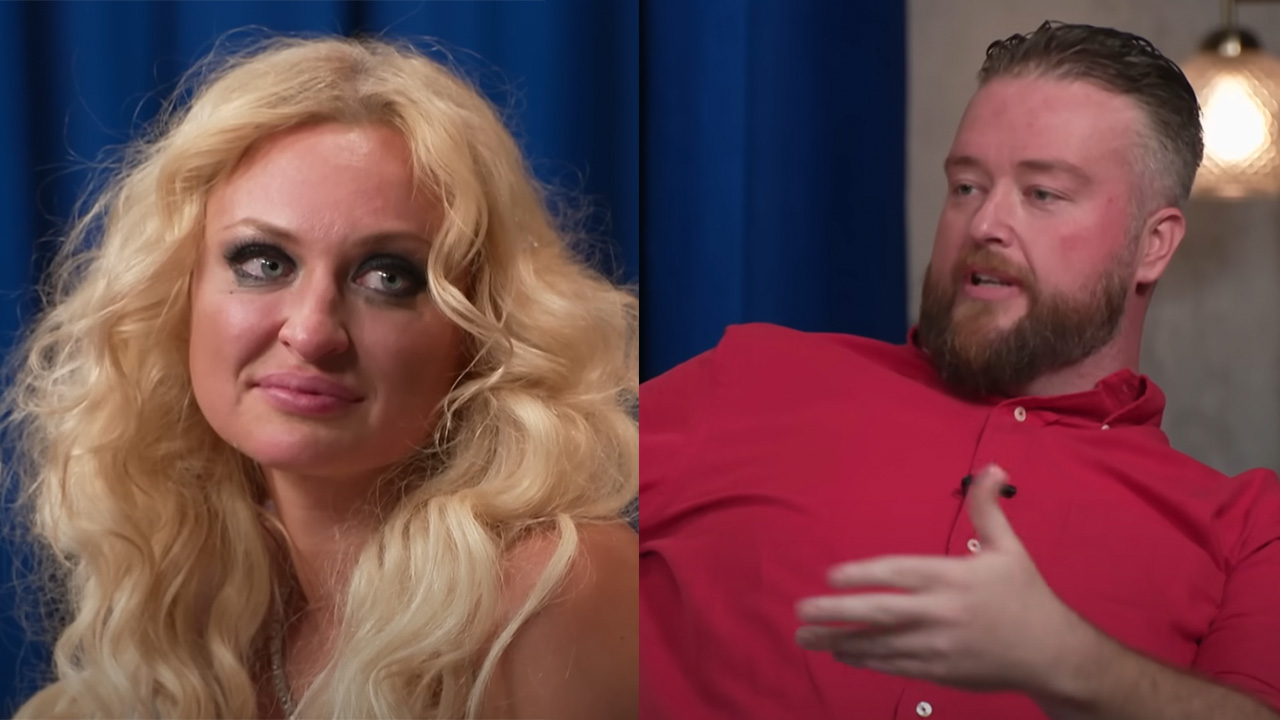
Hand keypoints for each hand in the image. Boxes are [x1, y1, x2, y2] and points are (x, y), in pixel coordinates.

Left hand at [794, 464, 1094, 692]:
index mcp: (955, 578)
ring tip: (805, 637)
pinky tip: (841, 653)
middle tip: (802, 611)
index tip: (831, 575)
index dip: (863, 574)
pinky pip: (895, 665)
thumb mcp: (1010, 548)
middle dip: (838, 612)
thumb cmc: (1026, 596)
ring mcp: (939, 646)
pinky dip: (867, 660)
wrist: (1052, 654)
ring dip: (841, 640)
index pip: (900, 574)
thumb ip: (988, 508)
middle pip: (882, 612)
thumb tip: (992, 467)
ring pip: (882, 644)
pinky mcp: (941, 671)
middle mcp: (942, 613)